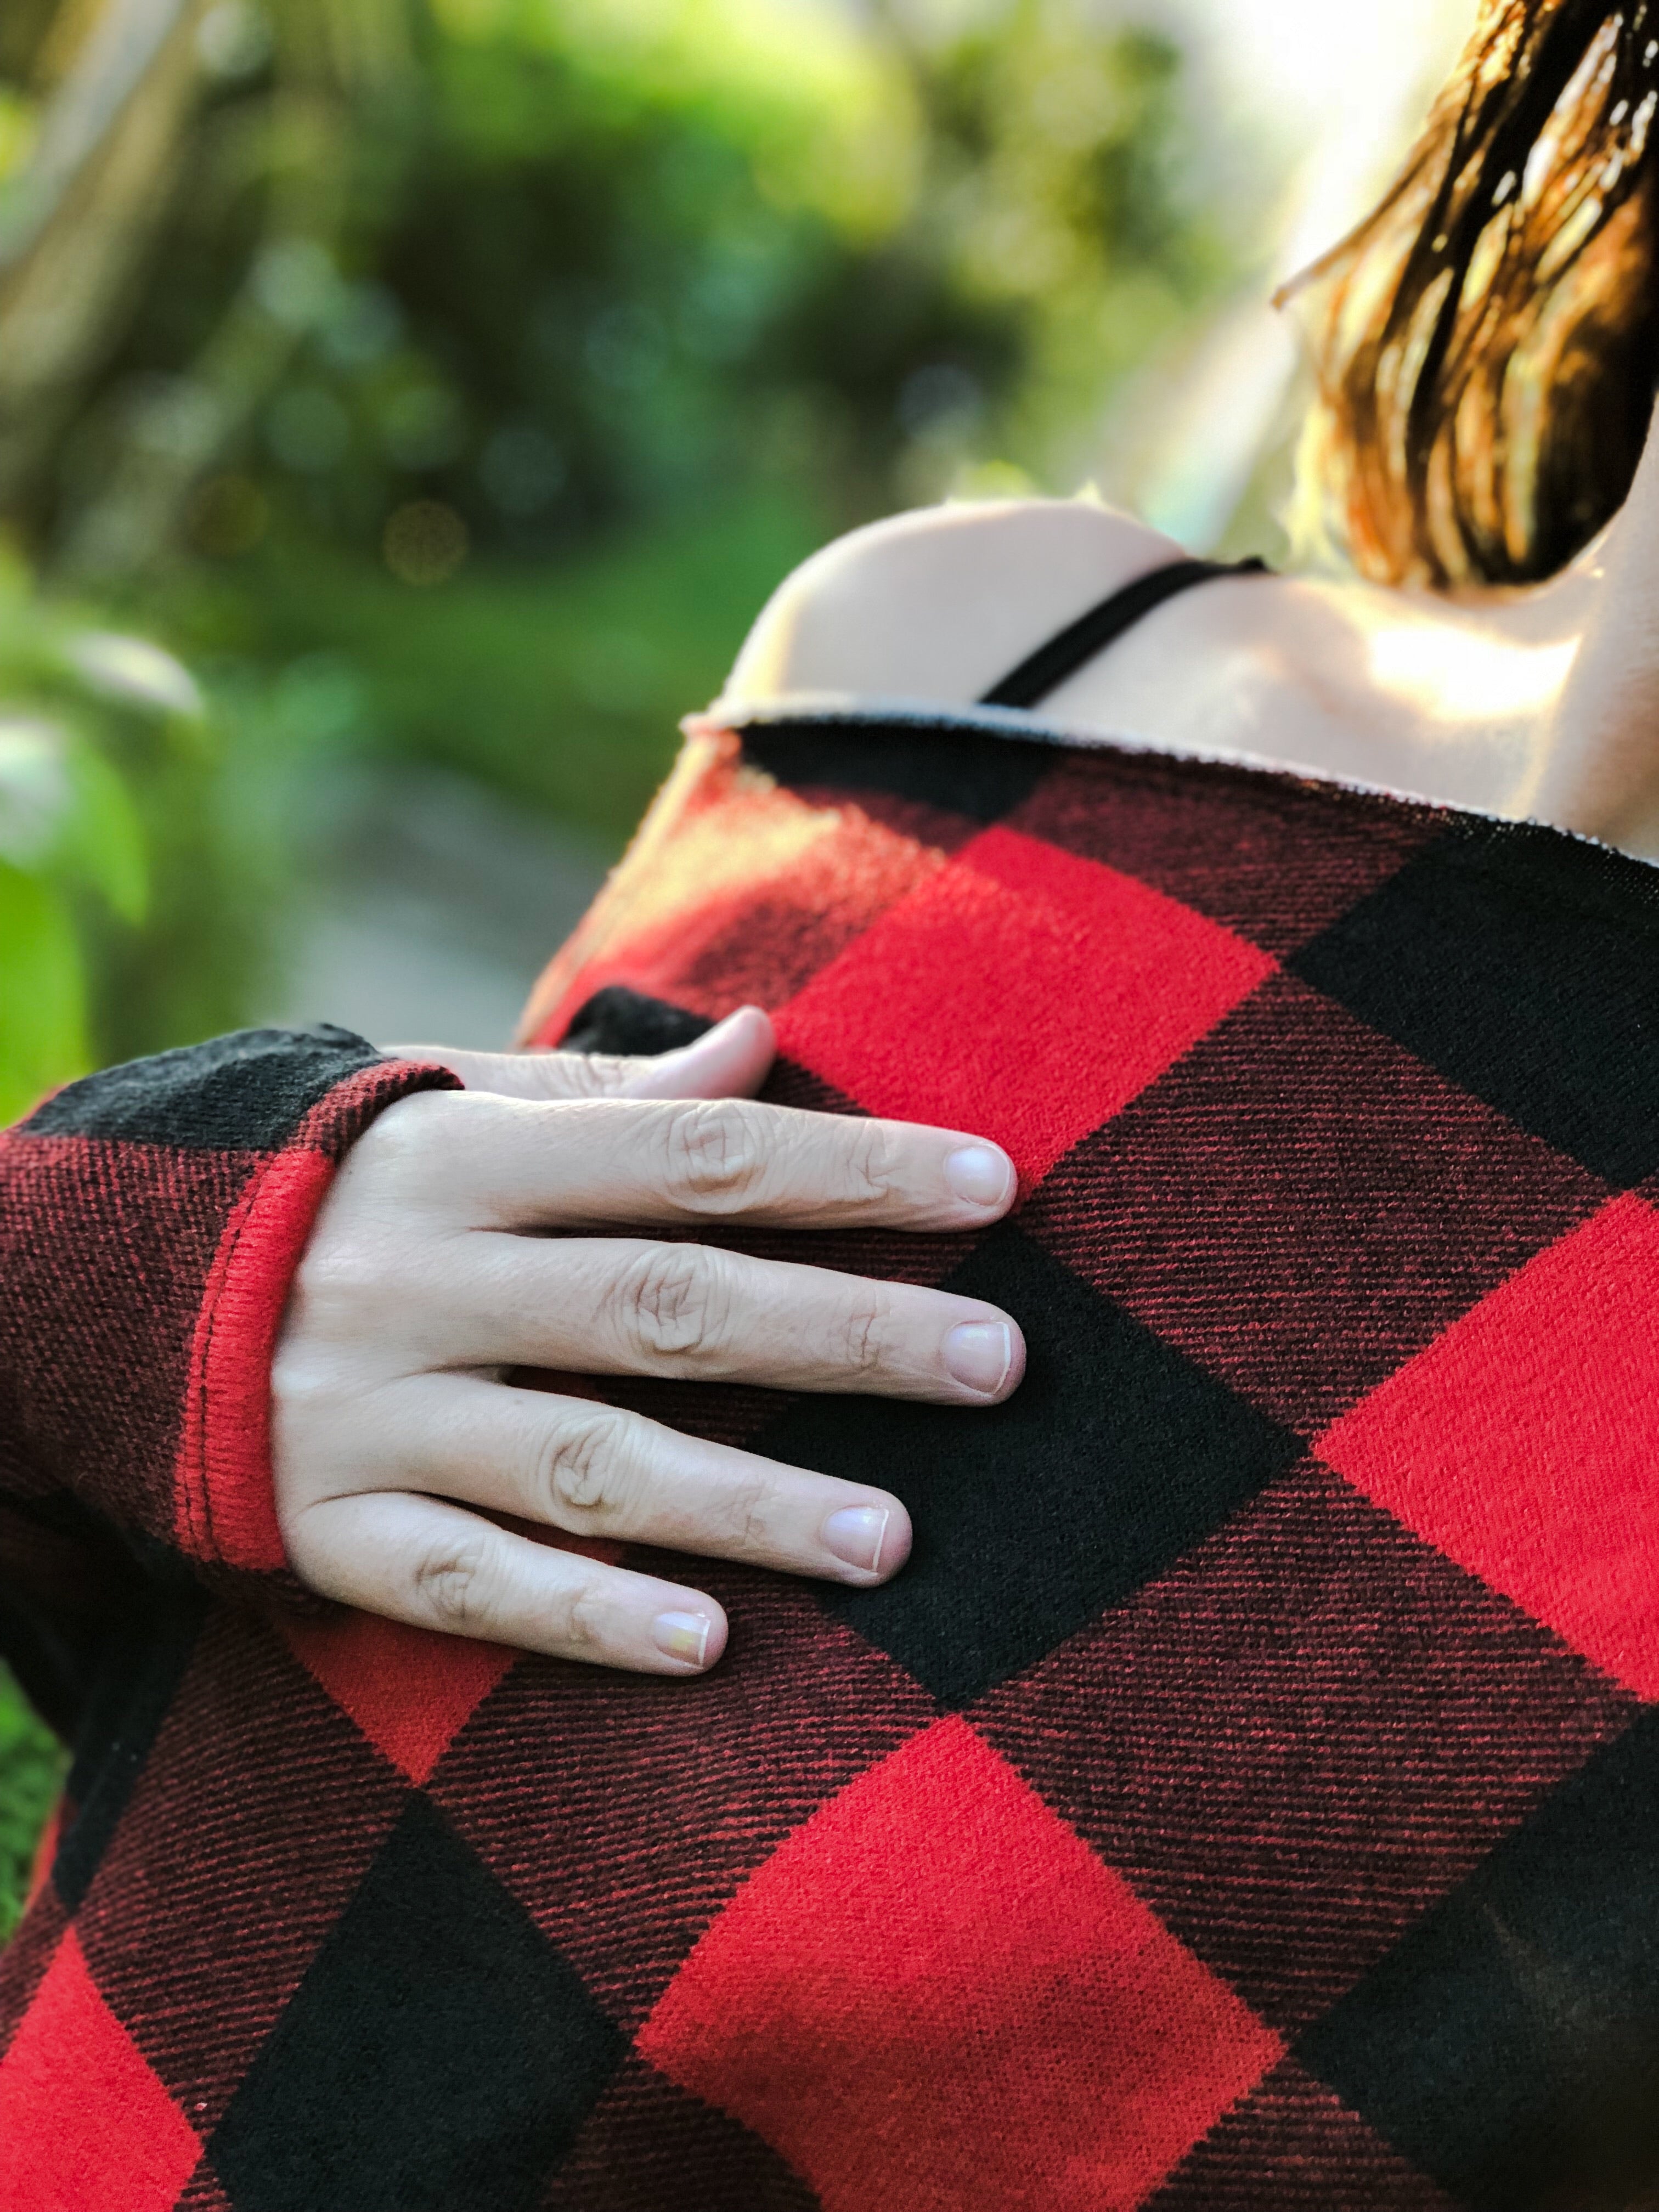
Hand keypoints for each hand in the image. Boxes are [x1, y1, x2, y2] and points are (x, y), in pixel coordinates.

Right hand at [272, 1007, 1023, 1674]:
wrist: (110, 1294)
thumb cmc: (344, 1191)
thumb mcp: (448, 1108)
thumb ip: (609, 1094)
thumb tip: (765, 1041)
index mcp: (466, 1156)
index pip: (692, 1156)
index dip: (848, 1170)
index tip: (995, 1186)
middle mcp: (422, 1281)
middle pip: (663, 1306)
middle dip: (839, 1332)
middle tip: (998, 1363)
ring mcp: (371, 1416)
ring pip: (583, 1461)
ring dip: (745, 1501)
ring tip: (894, 1538)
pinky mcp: (330, 1533)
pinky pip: (467, 1586)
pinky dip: (584, 1615)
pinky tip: (706, 1643)